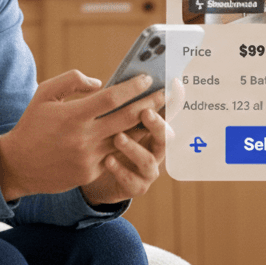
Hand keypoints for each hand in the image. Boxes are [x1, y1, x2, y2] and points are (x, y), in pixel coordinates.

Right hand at [0, 70, 165, 200]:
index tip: (147, 78)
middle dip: (150, 104)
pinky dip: (127, 144)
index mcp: (73, 115)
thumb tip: (100, 82)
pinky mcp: (91, 172)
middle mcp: (84, 137)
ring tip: (160, 113)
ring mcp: (89, 157)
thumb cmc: (32, 125)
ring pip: (127, 139)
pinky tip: (139, 133)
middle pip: (127, 118)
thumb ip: (71, 81)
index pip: (112, 98)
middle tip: (165, 94)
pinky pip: (114, 155)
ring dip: (145, 126)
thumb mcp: (44, 94)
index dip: (133, 87)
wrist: (17, 166)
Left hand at [79, 78, 184, 206]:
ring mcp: (148, 169)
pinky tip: (107, 160)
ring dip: (134, 148)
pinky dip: (121, 170)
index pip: (167, 113)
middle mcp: (155, 148)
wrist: (91, 174)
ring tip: (118, 137)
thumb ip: (116, 103)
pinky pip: (132, 181)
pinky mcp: (136, 186)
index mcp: (151, 128)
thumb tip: (115, 78)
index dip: (174, 101)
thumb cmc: (100, 138)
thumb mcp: (107, 118)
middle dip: (157, 123)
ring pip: (148, 160)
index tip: (174, 86)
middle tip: (145, 112)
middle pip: (164, 136)